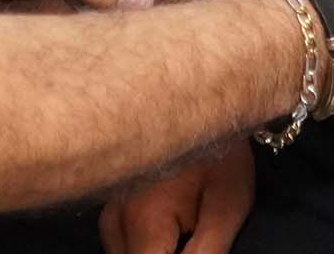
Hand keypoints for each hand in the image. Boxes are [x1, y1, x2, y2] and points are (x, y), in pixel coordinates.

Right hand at [98, 143, 251, 253]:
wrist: (202, 96)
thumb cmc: (220, 151)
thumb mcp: (227, 208)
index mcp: (143, 221)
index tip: (192, 243)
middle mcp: (114, 217)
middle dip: (163, 253)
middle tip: (193, 227)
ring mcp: (107, 207)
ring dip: (153, 251)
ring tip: (187, 223)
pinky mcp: (108, 200)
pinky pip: (120, 239)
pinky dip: (144, 243)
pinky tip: (169, 224)